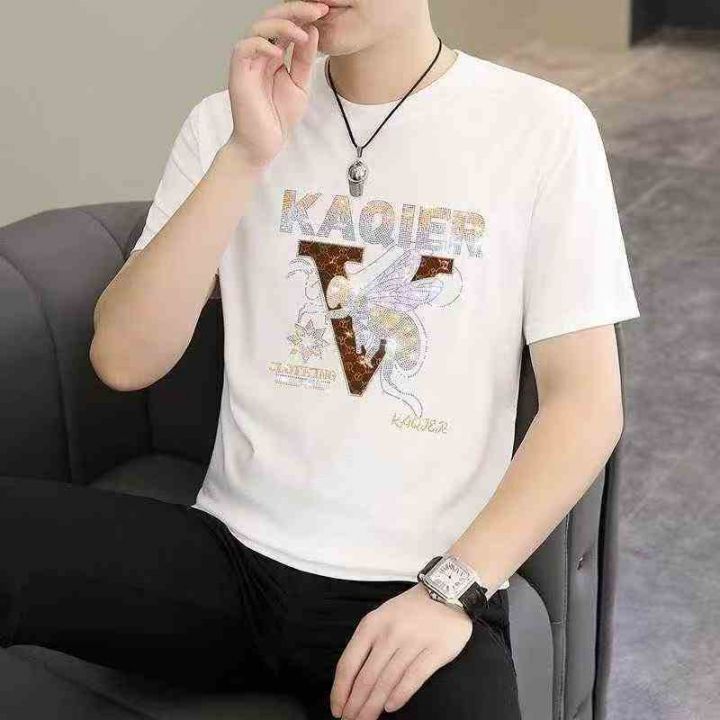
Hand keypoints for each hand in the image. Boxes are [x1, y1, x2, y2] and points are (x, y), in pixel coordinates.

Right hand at [225, 1, 329, 169]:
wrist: (264, 144)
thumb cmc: (278, 118)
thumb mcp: (300, 85)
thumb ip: (304, 59)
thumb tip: (312, 31)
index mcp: (273, 54)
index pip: (286, 25)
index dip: (303, 14)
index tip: (324, 11)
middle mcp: (259, 53)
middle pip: (272, 18)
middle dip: (295, 10)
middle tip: (318, 10)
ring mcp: (248, 62)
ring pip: (258, 27)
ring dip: (282, 26)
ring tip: (303, 34)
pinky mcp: (238, 73)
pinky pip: (245, 47)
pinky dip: (263, 45)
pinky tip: (280, 55)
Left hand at [329, 583, 472, 718]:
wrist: (446, 591)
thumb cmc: (410, 610)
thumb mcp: (381, 618)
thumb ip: (368, 644)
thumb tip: (353, 682)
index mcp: (371, 625)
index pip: (348, 664)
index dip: (340, 691)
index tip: (338, 710)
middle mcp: (389, 633)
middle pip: (366, 678)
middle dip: (355, 705)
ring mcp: (412, 641)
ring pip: (387, 681)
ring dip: (373, 705)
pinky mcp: (435, 650)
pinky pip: (413, 677)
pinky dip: (400, 695)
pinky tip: (390, 707)